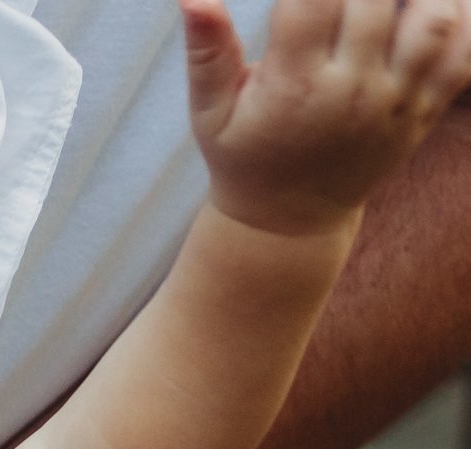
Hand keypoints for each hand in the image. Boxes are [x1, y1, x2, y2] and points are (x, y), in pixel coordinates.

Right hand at [185, 0, 470, 235]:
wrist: (288, 223)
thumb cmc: (245, 155)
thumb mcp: (210, 113)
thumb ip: (207, 52)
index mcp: (294, 86)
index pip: (313, 3)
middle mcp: (351, 93)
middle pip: (377, 1)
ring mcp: (394, 103)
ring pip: (433, 20)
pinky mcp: (423, 112)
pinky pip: (465, 57)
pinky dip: (467, 20)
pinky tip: (444, 3)